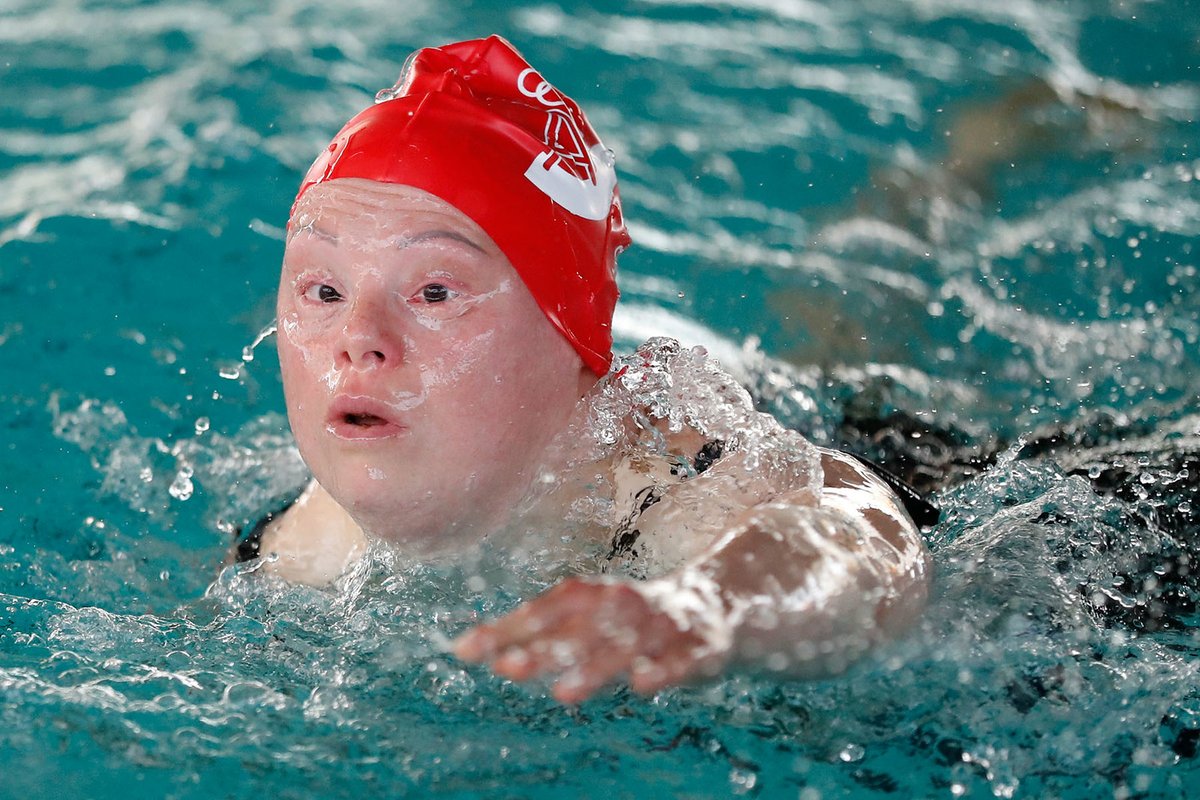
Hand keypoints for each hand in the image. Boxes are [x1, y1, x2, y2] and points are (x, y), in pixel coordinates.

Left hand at [453, 576, 730, 702]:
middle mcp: (625, 606)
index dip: (507, 629)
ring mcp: (664, 624)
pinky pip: (683, 657)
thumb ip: (539, 636)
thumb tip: (464, 648)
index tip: (464, 649)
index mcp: (594, 597)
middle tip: (507, 667)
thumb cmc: (638, 617)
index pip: (544, 610)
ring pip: (628, 644)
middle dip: (545, 648)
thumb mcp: (590, 620)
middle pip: (580, 628)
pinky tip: (643, 684)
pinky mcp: (702, 643)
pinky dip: (664, 669)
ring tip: (565, 692)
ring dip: (596, 665)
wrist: (723, 598)